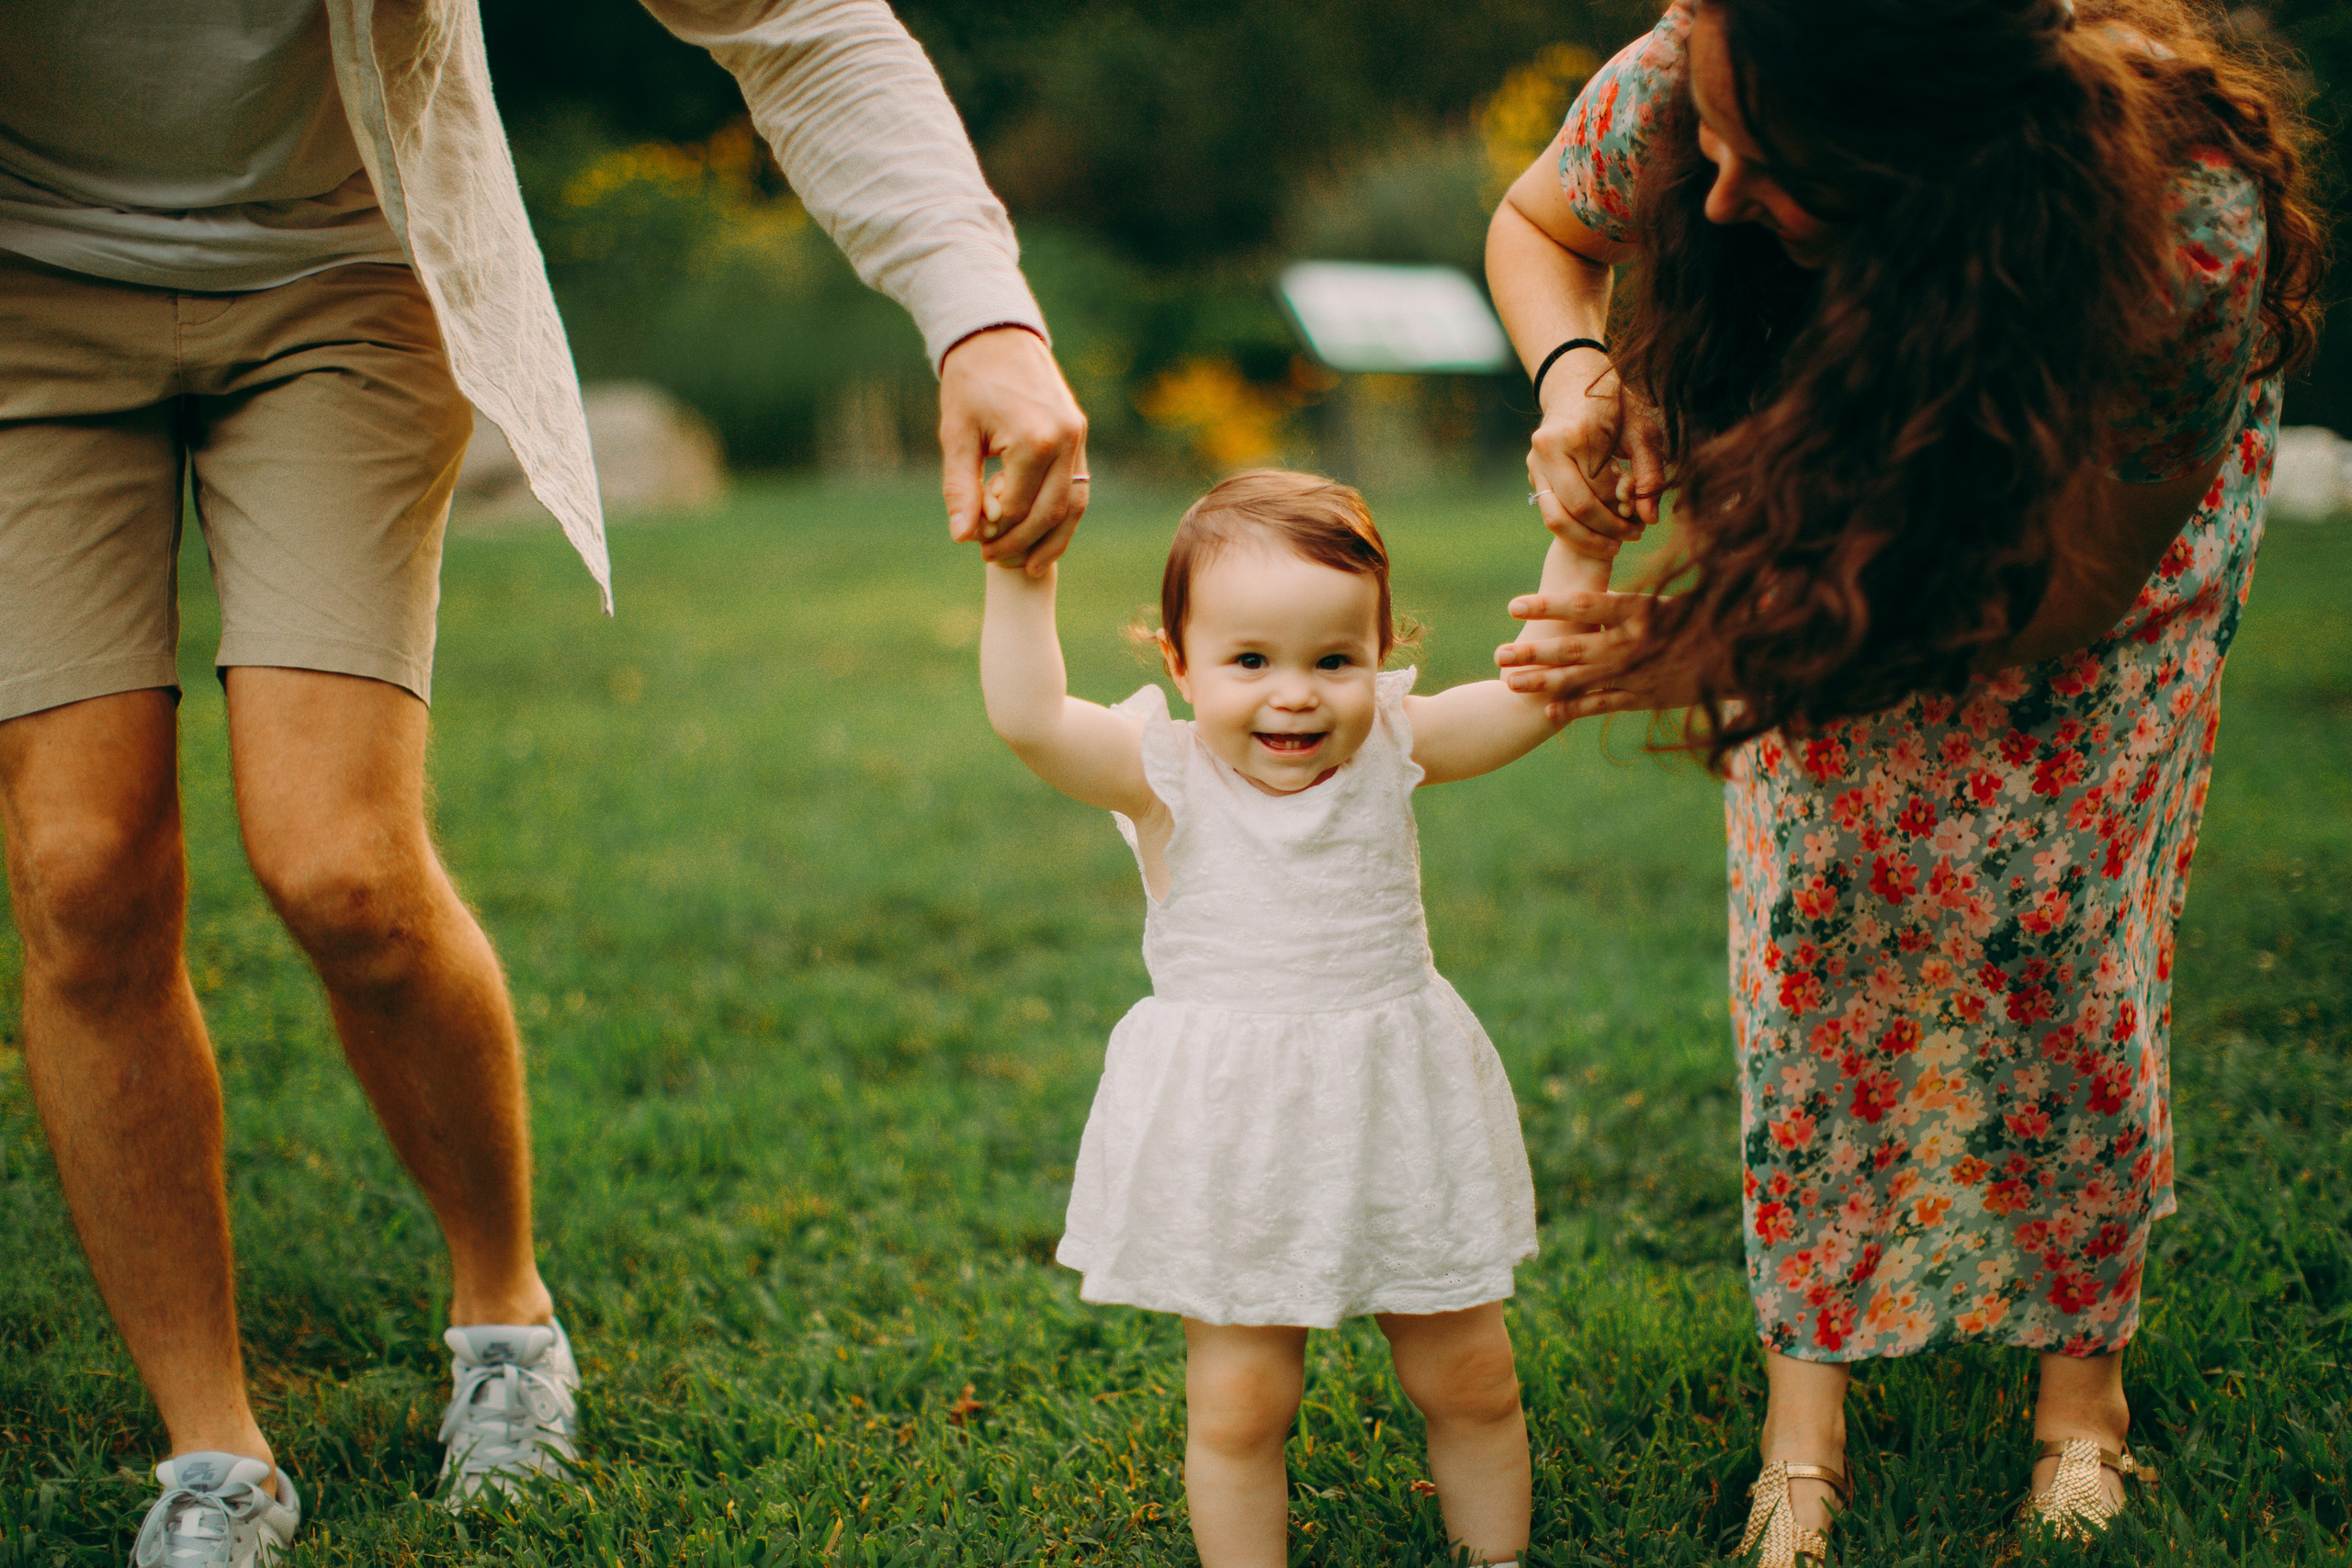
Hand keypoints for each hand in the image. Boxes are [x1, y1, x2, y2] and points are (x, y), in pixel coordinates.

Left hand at [939, 326, 1089, 575]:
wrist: (997, 336)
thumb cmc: (970, 383)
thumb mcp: (957, 434)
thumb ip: (960, 488)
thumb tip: (961, 537)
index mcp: (1034, 439)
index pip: (1015, 507)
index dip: (993, 531)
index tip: (972, 541)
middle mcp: (1065, 441)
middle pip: (1049, 513)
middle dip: (1021, 543)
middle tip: (992, 559)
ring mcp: (1079, 438)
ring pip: (1073, 505)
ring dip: (1052, 540)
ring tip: (1028, 567)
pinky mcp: (1081, 436)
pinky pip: (1078, 487)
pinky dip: (1064, 517)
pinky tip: (1047, 537)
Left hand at [1493, 589, 1695, 721]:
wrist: (1738, 659)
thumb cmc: (1701, 618)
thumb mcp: (1666, 599)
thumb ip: (1627, 598)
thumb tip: (1594, 575)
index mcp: (1639, 611)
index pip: (1583, 605)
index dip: (1547, 606)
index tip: (1514, 604)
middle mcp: (1632, 643)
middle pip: (1572, 648)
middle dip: (1533, 653)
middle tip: (1498, 654)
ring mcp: (1635, 674)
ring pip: (1580, 680)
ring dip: (1542, 683)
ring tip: (1509, 683)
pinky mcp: (1641, 698)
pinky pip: (1601, 705)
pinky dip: (1574, 709)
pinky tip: (1547, 711)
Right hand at [1527, 350, 1664, 562]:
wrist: (1573, 384)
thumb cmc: (1615, 407)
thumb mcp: (1642, 434)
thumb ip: (1649, 476)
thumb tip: (1649, 518)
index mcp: (1578, 434)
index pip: (1603, 490)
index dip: (1625, 510)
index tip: (1643, 519)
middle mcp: (1549, 449)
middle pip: (1578, 508)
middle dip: (1607, 530)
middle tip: (1632, 537)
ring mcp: (1535, 462)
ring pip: (1556, 518)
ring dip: (1585, 538)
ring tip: (1613, 545)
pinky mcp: (1532, 473)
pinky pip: (1550, 511)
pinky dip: (1573, 528)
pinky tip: (1597, 530)